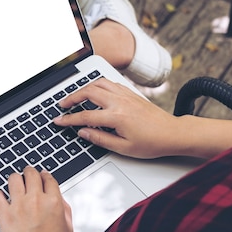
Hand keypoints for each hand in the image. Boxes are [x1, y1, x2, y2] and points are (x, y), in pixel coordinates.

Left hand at [0, 167, 72, 231]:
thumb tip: (59, 200)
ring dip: (15, 178)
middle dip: (30, 172)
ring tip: (15, 182)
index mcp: (54, 202)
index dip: (45, 175)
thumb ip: (65, 210)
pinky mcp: (4, 215)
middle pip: (31, 173)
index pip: (48, 178)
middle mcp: (36, 200)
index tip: (43, 175)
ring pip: (13, 179)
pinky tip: (1, 197)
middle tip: (28, 174)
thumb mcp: (69, 229)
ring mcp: (18, 206)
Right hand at [53, 78, 231, 159]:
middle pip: (88, 92)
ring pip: (98, 83)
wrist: (172, 133)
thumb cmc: (152, 142)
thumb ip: (100, 139)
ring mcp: (125, 95)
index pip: (85, 116)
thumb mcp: (124, 148)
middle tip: (62, 105)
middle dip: (72, 98)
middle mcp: (119, 102)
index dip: (69, 119)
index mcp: (116, 117)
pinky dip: (98, 85)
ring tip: (75, 96)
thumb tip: (83, 132)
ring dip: (84, 88)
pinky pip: (110, 83)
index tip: (58, 121)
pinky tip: (95, 92)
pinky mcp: (131, 93)